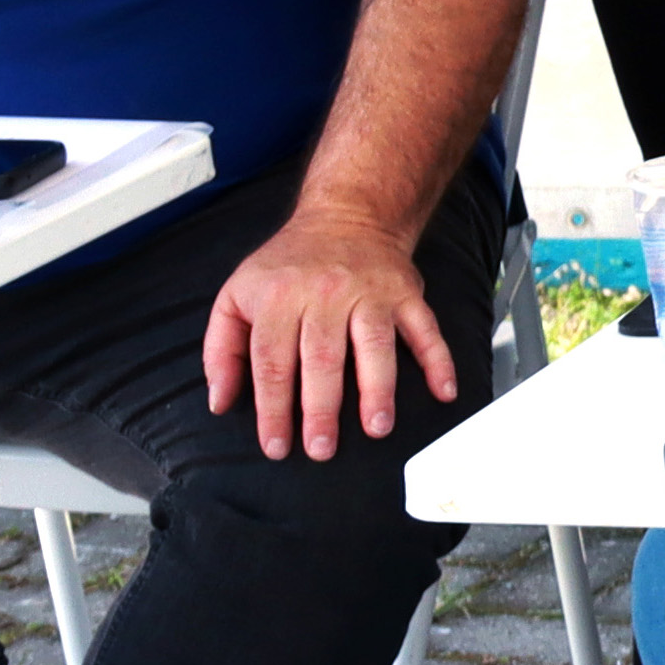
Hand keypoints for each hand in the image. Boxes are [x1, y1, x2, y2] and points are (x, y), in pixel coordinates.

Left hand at [199, 198, 463, 461]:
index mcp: (277, 297)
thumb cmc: (287, 266)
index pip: (271, 363)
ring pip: (375, 346)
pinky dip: (438, 361)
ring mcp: (370, 292)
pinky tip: (442, 392)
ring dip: (377, 390)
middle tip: (322, 449)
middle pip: (322, 360)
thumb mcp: (236, 295)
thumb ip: (222, 349)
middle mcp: (324, 293)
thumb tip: (221, 402)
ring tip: (377, 427)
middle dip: (322, 410)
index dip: (273, 410)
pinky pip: (425, 329)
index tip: (277, 446)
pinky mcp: (406, 293)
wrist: (346, 215)